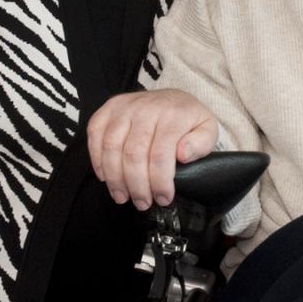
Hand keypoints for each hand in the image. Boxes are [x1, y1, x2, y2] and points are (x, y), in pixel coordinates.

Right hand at [88, 89, 217, 209]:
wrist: (174, 98)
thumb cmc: (189, 121)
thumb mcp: (207, 130)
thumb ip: (201, 144)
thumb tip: (182, 155)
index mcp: (173, 114)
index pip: (161, 155)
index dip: (159, 182)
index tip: (163, 198)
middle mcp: (146, 107)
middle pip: (133, 154)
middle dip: (137, 186)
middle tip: (142, 203)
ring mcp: (124, 105)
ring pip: (111, 147)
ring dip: (115, 178)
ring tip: (122, 196)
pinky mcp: (109, 108)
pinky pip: (95, 134)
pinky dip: (97, 159)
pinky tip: (106, 177)